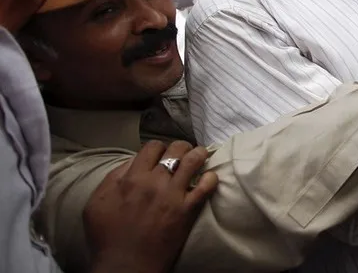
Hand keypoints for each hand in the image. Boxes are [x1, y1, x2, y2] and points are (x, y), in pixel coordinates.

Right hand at [85, 140, 218, 272]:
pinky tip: (209, 178)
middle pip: (176, 148)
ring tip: (200, 157)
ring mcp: (172, 194)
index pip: (152, 146)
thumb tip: (132, 161)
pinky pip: (206, 186)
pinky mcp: (187, 210)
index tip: (161, 155)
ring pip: (194, 160)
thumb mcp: (97, 202)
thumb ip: (113, 177)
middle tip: (183, 154)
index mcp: (131, 178)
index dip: (159, 148)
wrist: (125, 265)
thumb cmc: (107, 237)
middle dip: (182, 148)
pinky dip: (210, 178)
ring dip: (199, 155)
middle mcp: (154, 181)